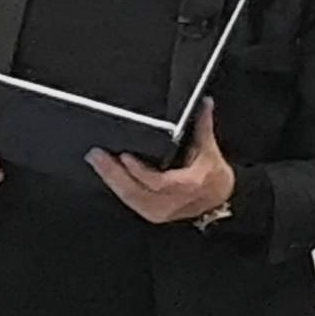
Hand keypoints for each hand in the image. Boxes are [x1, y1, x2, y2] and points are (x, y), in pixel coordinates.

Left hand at [86, 97, 234, 223]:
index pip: (157, 182)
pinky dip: (116, 187)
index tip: (124, 156)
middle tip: (96, 156)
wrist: (218, 202)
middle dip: (113, 173)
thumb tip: (204, 102)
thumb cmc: (214, 179)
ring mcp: (158, 211)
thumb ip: (203, 125)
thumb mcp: (210, 151)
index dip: (138, 171)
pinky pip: (129, 201)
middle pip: (134, 191)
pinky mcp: (150, 214)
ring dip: (110, 180)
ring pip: (128, 198)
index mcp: (185, 186)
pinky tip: (106, 174)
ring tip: (96, 161)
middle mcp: (169, 202)